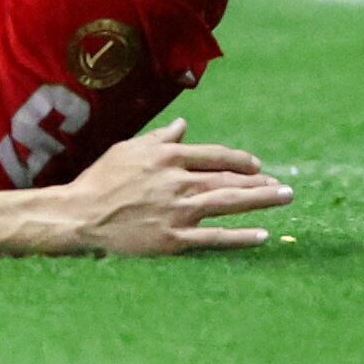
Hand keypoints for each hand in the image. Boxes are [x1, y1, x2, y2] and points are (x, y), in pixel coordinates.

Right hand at [46, 120, 290, 254]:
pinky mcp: (173, 240)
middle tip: (285, 186)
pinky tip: (262, 235)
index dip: (240, 160)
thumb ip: (160, 138)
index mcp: (168, 156)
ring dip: (261, 200)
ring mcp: (178, 212)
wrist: (78, 217)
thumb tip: (183, 124)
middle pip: (229, 179)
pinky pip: (214, 238)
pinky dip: (240, 236)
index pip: (215, 156)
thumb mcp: (129, 149)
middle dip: (260, 182)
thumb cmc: (100, 180)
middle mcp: (178, 181)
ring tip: (285, 198)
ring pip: (228, 203)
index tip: (257, 165)